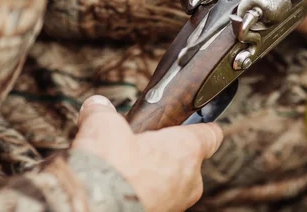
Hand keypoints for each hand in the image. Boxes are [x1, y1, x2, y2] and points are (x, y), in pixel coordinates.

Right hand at [72, 95, 222, 211]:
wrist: (94, 207)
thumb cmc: (111, 165)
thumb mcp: (103, 126)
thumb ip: (103, 112)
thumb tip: (96, 106)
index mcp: (187, 149)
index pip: (211, 134)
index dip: (202, 127)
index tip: (198, 124)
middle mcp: (190, 179)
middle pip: (189, 161)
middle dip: (168, 154)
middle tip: (144, 147)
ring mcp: (176, 204)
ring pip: (174, 184)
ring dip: (155, 176)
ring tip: (128, 169)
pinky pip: (159, 200)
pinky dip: (145, 193)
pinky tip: (122, 188)